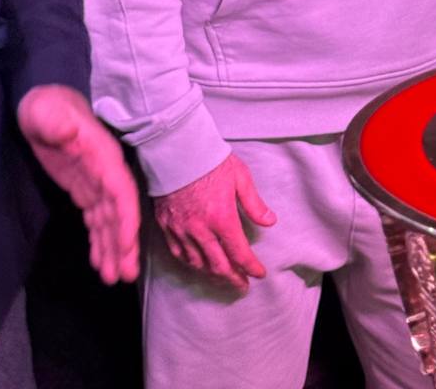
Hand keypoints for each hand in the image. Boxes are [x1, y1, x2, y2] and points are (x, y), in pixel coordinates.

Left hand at [16, 85, 140, 284]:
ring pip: (110, 220)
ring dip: (114, 248)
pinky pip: (97, 220)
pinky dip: (101, 241)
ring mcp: (96, 183)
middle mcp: (106, 172)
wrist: (45, 105)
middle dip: (125, 243)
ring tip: (115, 278)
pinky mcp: (85, 190)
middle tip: (126, 276)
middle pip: (121, 212)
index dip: (126, 217)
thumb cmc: (47, 106)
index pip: (121, 190)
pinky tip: (101, 263)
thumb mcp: (46, 109)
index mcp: (103, 155)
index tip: (128, 244)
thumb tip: (67, 132)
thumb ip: (56, 120)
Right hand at [153, 153, 275, 291]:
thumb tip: (270, 221)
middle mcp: (200, 230)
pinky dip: (191, 263)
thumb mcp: (241, 177)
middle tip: (242, 286)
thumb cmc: (211, 161)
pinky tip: (198, 264)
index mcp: (221, 218)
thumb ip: (255, 203)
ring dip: (212, 273)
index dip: (250, 267)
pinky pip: (178, 253)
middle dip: (233, 278)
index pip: (239, 252)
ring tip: (223, 276)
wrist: (176, 150)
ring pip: (197, 263)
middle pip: (218, 265)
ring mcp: (180, 230)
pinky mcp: (165, 226)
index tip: (259, 274)